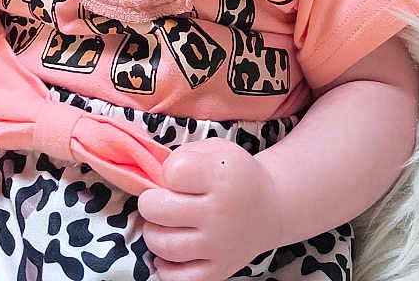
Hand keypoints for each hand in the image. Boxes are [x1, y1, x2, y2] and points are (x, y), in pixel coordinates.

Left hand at [137, 138, 280, 280]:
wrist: (269, 208)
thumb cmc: (235, 175)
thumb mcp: (217, 151)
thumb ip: (185, 156)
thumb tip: (154, 179)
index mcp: (223, 177)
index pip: (172, 173)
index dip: (168, 172)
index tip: (177, 176)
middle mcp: (221, 213)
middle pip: (160, 210)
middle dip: (149, 203)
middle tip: (156, 200)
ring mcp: (219, 246)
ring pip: (164, 245)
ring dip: (152, 233)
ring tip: (161, 224)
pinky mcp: (218, 270)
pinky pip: (178, 278)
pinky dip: (164, 267)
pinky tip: (168, 251)